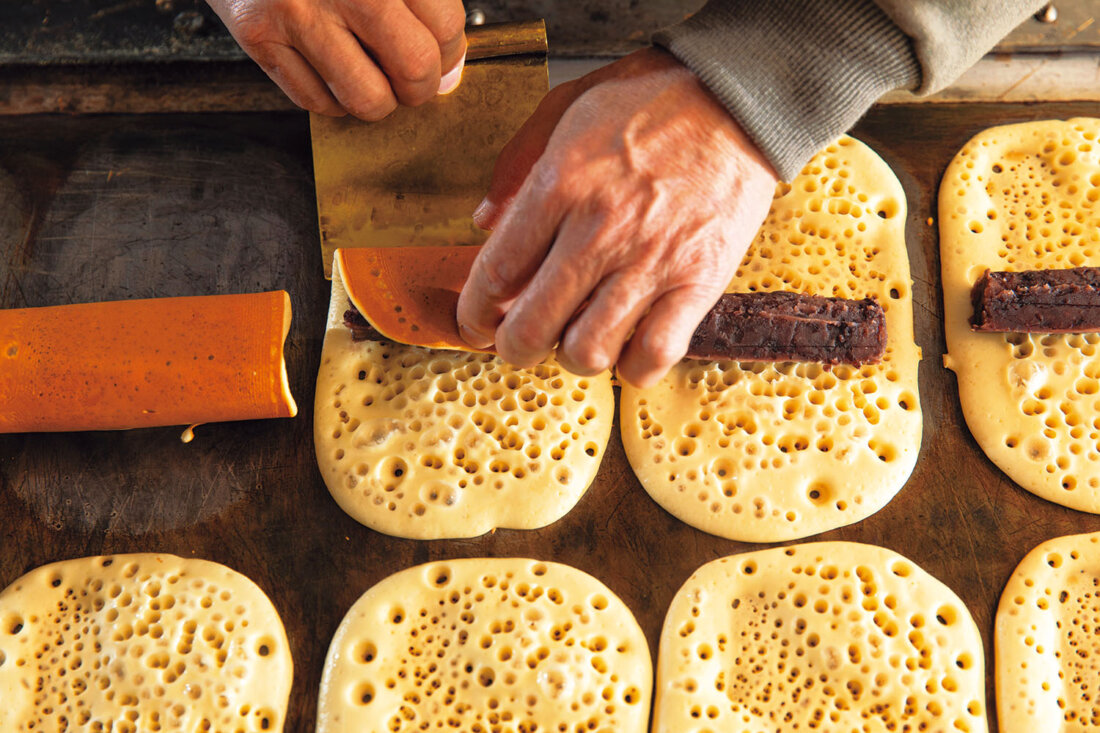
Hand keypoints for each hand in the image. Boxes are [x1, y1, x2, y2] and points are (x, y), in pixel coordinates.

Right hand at [207, 0, 466, 119]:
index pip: (445, 26)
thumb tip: (448, 71)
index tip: (441, 49)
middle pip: (414, 69)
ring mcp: (295, 12)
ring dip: (380, 99)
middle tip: (411, 74)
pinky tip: (333, 68)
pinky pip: (317, 102)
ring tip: (372, 74)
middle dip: (421, 84)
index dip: (451, 49)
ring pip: (367, 100)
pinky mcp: (258, 36)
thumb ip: (423, 2)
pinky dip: (333, 98)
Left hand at [456, 48, 778, 386]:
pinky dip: (633, 367)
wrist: (738, 99)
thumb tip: (484, 223)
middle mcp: (600, 230)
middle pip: (532, 326)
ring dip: (571, 357)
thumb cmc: (653, 102)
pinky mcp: (699, 282)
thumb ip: (517, 165)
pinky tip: (627, 350)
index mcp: (560, 184)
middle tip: (517, 344)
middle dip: (513, 347)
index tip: (476, 323)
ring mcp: (651, 261)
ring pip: (589, 350)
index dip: (475, 312)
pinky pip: (654, 354)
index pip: (495, 273)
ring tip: (576, 340)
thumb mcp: (567, 108)